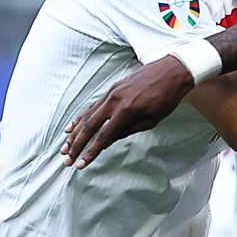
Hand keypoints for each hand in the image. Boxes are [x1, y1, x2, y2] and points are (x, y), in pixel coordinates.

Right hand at [62, 55, 192, 168]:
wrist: (171, 71)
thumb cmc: (166, 98)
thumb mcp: (151, 120)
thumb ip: (128, 130)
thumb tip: (109, 141)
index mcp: (126, 111)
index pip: (104, 137)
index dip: (91, 152)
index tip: (81, 164)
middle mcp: (114, 101)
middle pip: (89, 127)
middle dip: (76, 145)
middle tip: (67, 160)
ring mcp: (111, 93)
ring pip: (87, 116)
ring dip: (74, 133)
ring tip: (65, 147)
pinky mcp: (112, 89)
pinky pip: (92, 105)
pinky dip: (81, 117)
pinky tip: (73, 126)